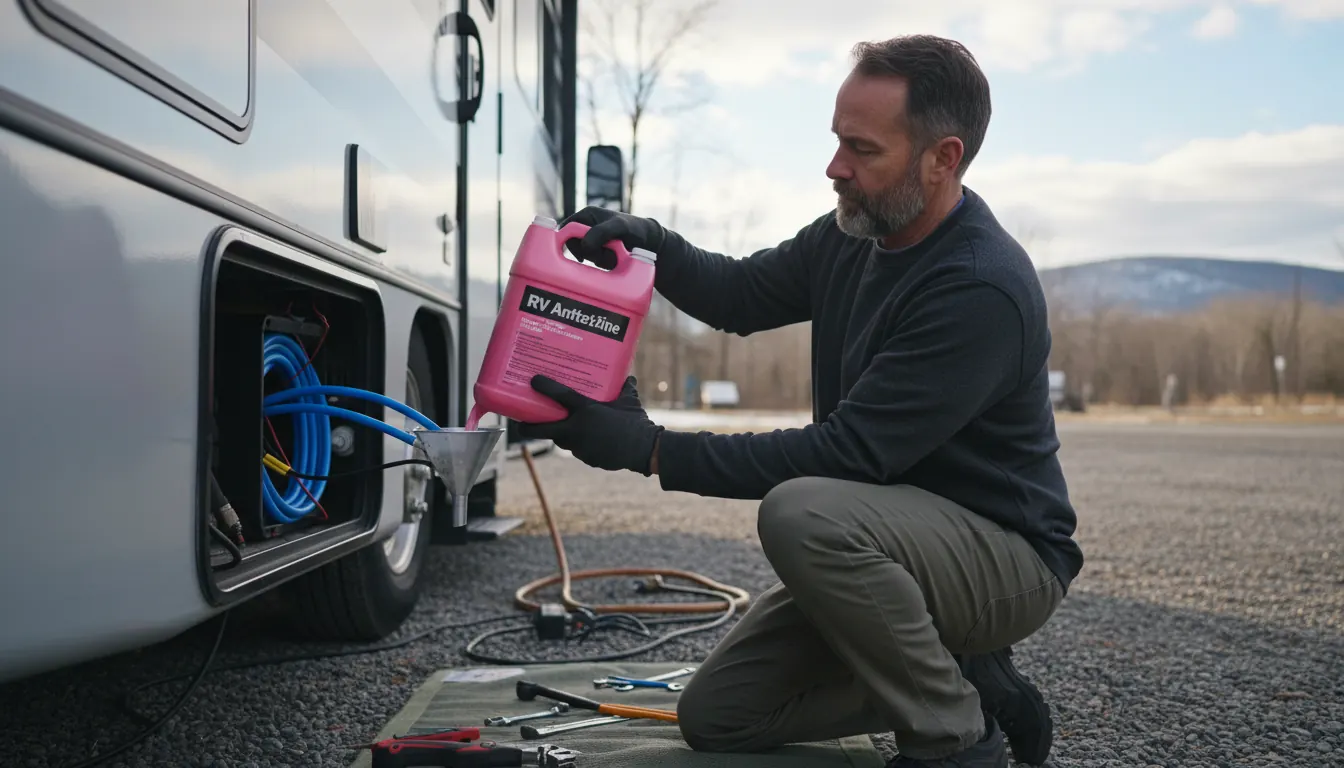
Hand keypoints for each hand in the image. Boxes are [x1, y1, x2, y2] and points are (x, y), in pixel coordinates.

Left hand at [516, 374, 662, 474]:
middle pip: (543, 429)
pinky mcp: (586, 458)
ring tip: (558, 428)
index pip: (560, 395)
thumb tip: (628, 376)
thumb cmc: (636, 422)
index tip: (533, 380)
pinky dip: (579, 444)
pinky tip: (586, 441)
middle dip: (528, 428)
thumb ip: (625, 388)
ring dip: (558, 434)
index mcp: (586, 410)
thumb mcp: (630, 401)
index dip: (544, 386)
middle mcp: (577, 428)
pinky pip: (578, 450)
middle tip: (521, 425)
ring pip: (561, 440)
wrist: (645, 449)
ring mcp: (580, 446)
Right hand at [561, 207, 668, 269]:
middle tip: (601, 256)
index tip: (579, 254)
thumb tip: (584, 245)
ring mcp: (593, 240)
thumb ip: (600, 233)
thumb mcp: (618, 227)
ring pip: (584, 254)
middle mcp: (588, 227)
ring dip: (597, 258)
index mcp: (587, 215)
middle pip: (574, 243)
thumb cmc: (634, 228)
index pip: (567, 227)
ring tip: (613, 255)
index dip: (567, 241)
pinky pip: (593, 260)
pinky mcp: (599, 251)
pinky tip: (614, 260)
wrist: (650, 242)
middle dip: (587, 252)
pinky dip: (602, 262)